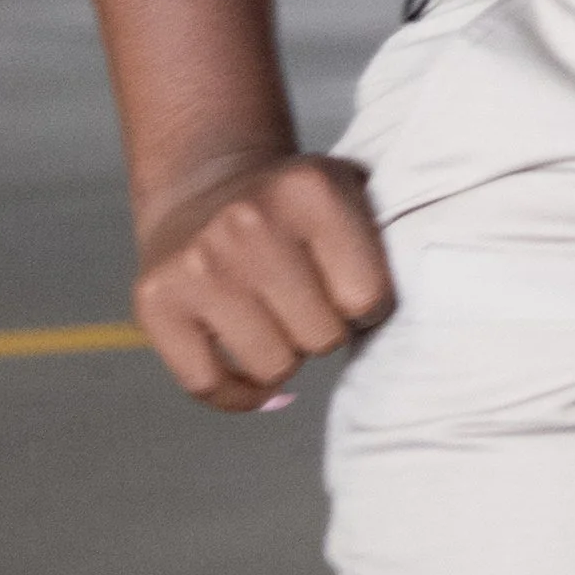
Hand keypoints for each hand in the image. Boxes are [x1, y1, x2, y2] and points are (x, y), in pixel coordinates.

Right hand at [132, 152, 394, 411]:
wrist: (206, 182)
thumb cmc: (296, 206)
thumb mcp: (347, 193)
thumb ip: (385, 243)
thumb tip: (419, 317)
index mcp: (309, 189)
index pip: (369, 298)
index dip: (368, 304)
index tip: (354, 289)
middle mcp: (249, 222)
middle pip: (322, 338)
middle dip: (323, 329)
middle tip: (308, 302)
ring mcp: (197, 264)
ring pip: (273, 368)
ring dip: (284, 356)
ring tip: (277, 320)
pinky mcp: (155, 302)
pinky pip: (209, 387)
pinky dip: (237, 392)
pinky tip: (247, 366)